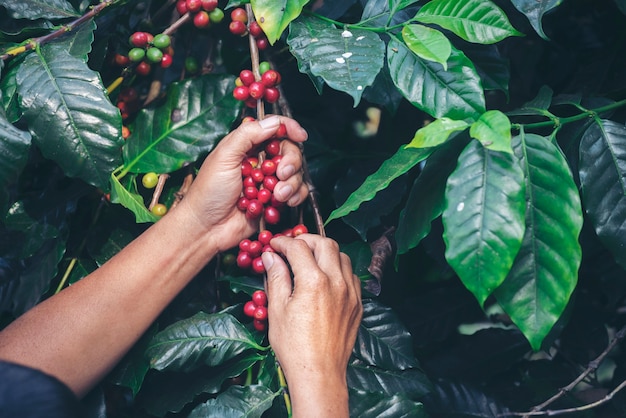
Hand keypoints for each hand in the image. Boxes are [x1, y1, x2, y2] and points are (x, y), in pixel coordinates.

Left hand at [179, 116, 308, 251]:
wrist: (206, 227)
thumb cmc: (209, 191)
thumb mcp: (224, 156)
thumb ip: (248, 134)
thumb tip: (274, 122)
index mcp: (247, 146)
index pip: (274, 129)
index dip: (289, 129)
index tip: (300, 135)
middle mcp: (261, 162)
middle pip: (290, 151)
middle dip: (291, 162)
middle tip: (281, 173)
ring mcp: (269, 181)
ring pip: (296, 174)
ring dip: (291, 183)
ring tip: (277, 195)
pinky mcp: (275, 200)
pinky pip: (296, 194)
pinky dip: (295, 196)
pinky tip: (283, 202)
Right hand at [262, 234, 362, 416]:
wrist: (319, 373)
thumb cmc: (294, 346)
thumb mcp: (277, 309)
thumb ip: (276, 277)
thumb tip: (271, 257)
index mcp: (313, 281)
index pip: (298, 247)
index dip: (283, 242)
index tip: (274, 245)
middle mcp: (336, 282)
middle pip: (325, 243)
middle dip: (307, 240)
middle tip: (292, 247)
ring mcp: (351, 293)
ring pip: (342, 256)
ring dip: (325, 252)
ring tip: (310, 260)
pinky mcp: (357, 304)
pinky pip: (352, 275)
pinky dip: (339, 269)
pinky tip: (326, 278)